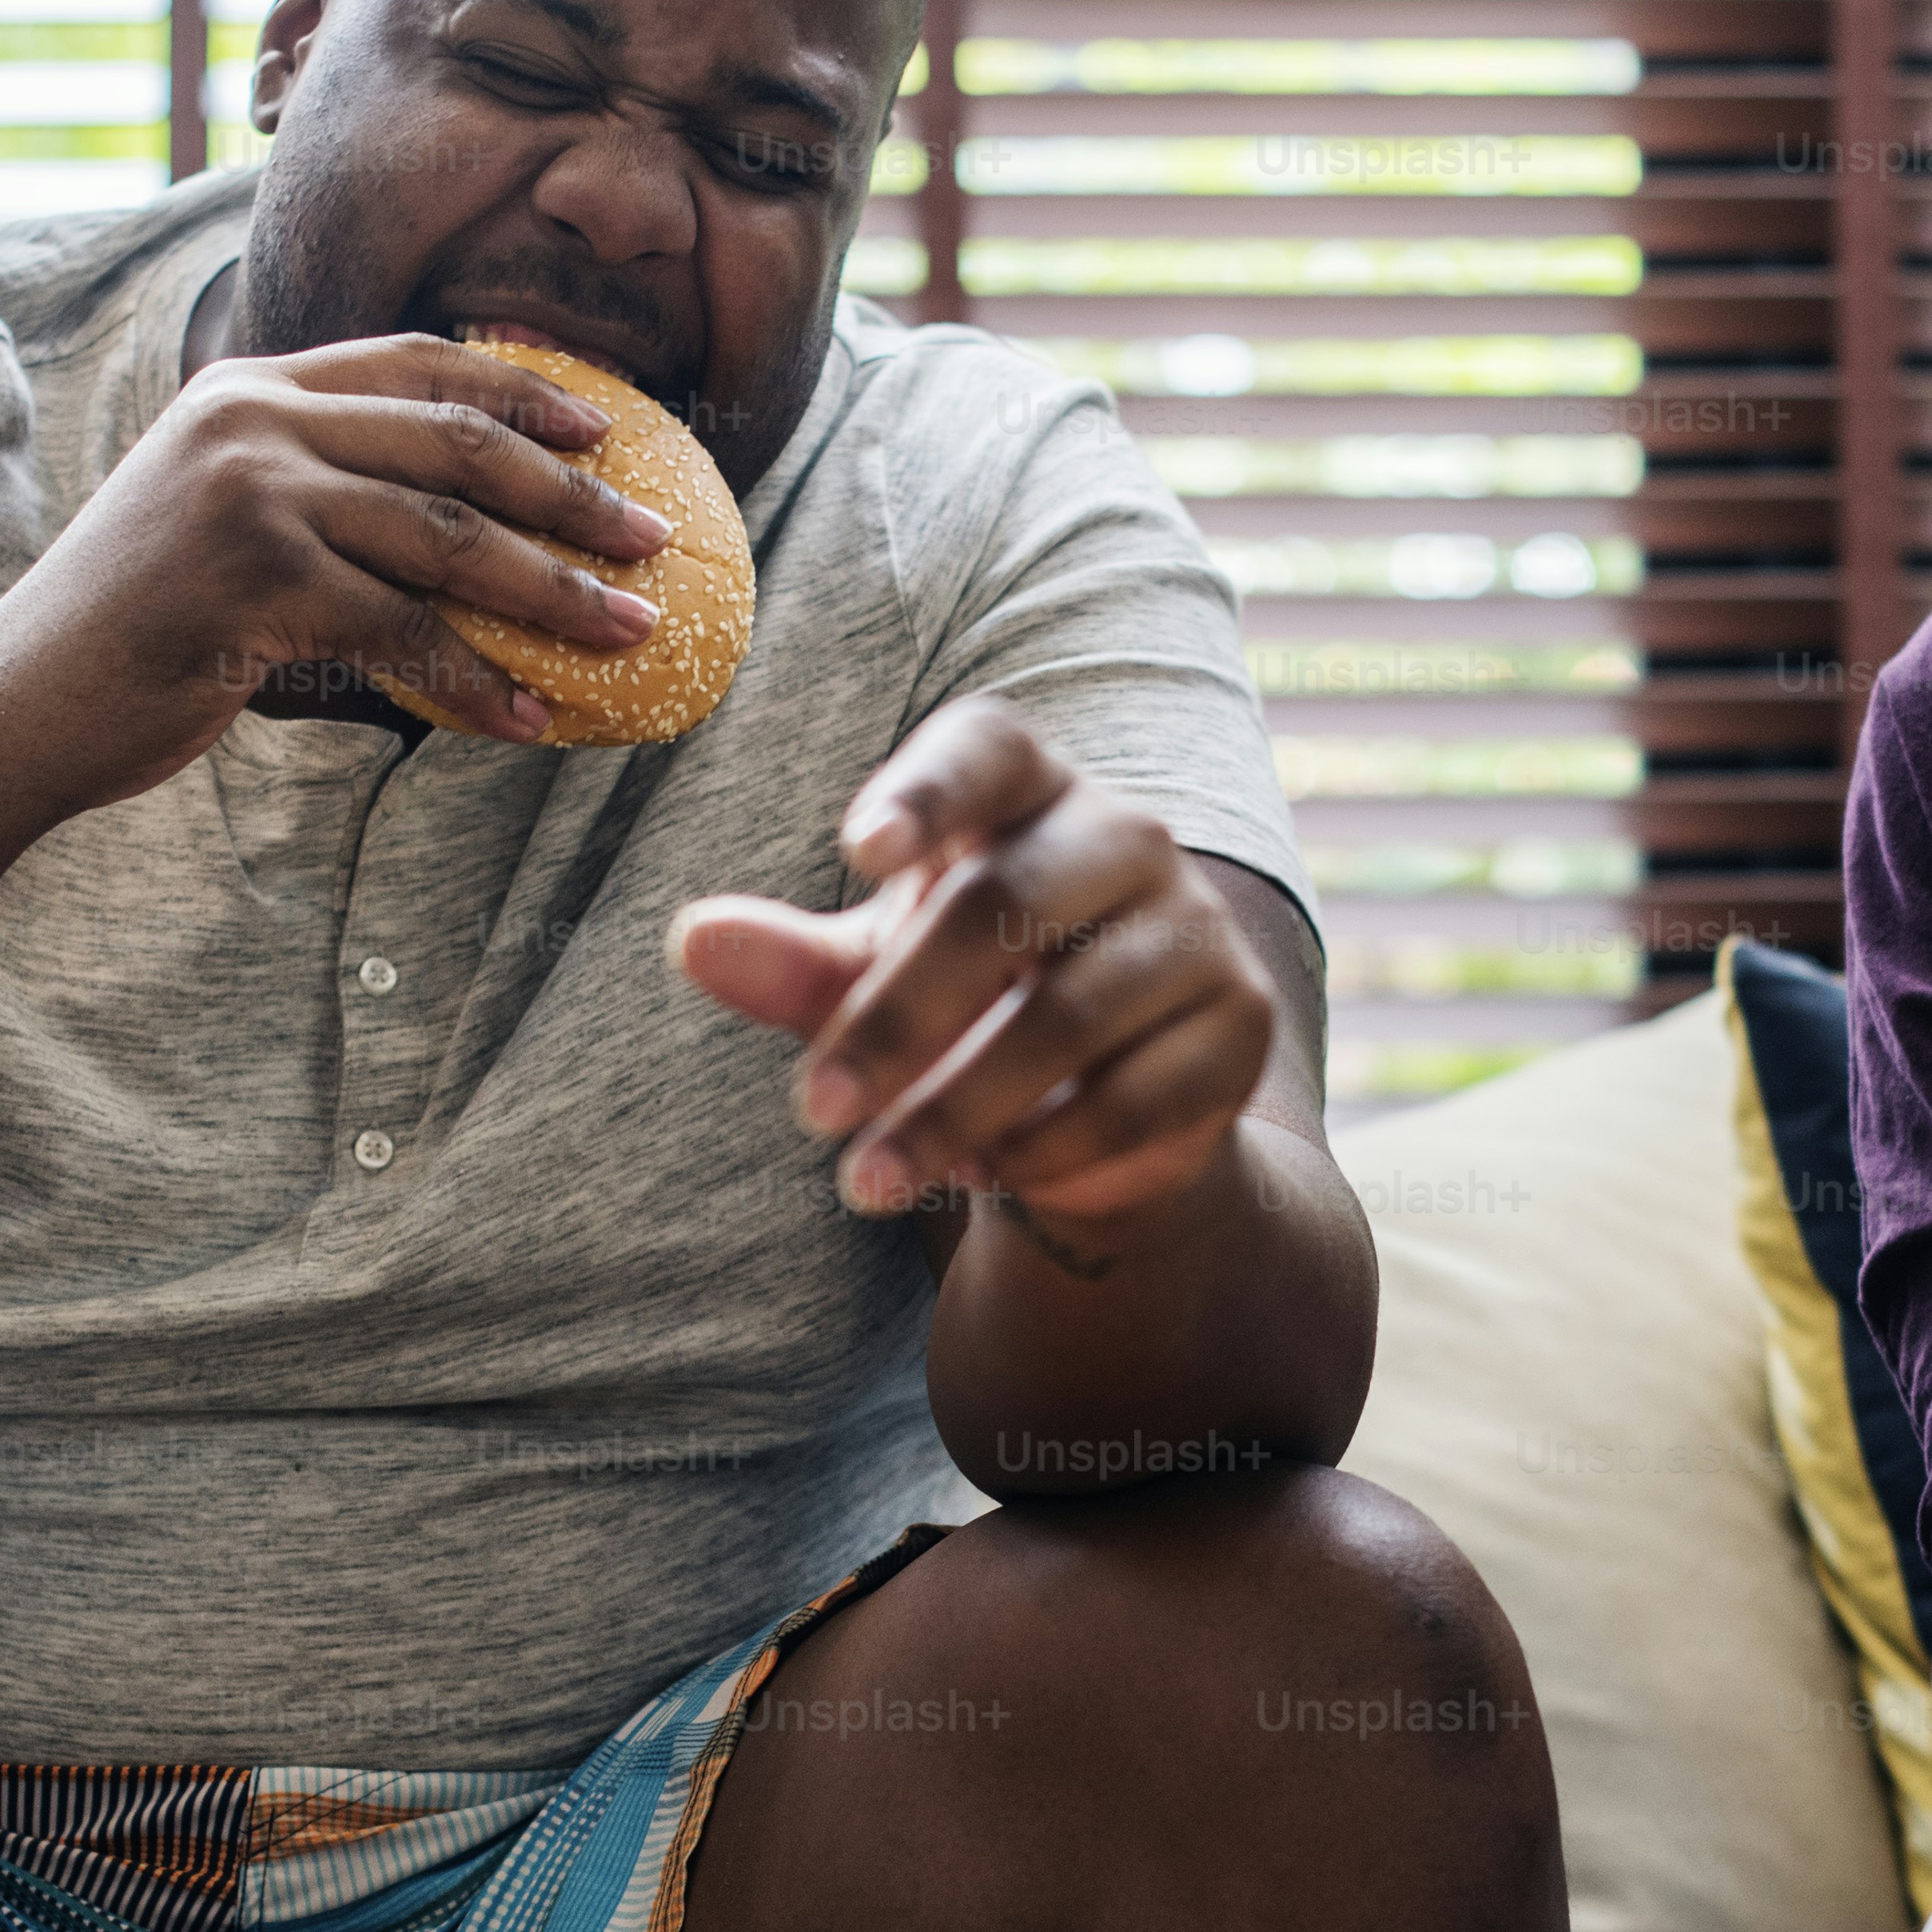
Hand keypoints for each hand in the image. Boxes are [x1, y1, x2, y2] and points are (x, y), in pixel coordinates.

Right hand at [0, 332, 680, 810]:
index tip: (612, 429)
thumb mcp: (224, 521)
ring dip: (553, 592)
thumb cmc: (140, 629)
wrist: (26, 699)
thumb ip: (318, 490)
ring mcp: (251, 494)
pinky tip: (535, 718)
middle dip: (573, 493)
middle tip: (656, 539)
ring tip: (632, 632)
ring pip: (448, 537)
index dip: (525, 387)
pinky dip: (480, 680)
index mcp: (251, 388)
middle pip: (456, 442)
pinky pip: (404, 632)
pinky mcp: (255, 579)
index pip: (419, 362)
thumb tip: (460, 523)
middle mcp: (253, 420)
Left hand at [670, 702, 1280, 1235]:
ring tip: (866, 1181)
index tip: (856, 851)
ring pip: (1069, 1016)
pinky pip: (1137, 1096)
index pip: (989, 749)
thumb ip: (791, 963)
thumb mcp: (865, 981)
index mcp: (1027, 792)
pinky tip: (980, 1178)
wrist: (1096, 1115)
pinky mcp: (1238, 1027)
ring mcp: (1193, 931)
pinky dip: (1045, 1147)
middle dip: (899, 1017)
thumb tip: (694, 940)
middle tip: (811, 1110)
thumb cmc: (961, 1007)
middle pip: (1010, 901)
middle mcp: (1125, 838)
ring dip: (954, 1110)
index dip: (929, 788)